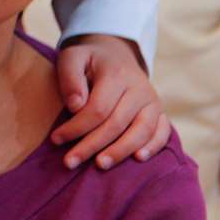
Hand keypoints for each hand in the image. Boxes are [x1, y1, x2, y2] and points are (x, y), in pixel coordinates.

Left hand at [51, 34, 171, 169]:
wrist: (116, 54)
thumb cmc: (89, 60)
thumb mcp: (72, 57)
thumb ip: (70, 78)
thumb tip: (75, 106)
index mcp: (117, 74)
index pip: (97, 108)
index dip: (76, 127)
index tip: (56, 139)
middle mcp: (139, 88)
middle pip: (117, 123)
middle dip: (92, 145)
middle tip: (70, 162)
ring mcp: (153, 101)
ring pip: (142, 131)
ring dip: (120, 151)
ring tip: (100, 165)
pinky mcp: (160, 112)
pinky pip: (163, 132)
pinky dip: (153, 146)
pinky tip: (138, 159)